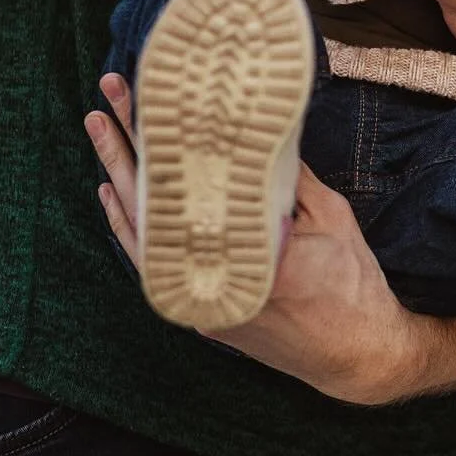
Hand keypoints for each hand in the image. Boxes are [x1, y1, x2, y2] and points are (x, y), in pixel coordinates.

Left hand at [85, 75, 455, 404]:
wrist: (354, 357)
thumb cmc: (354, 285)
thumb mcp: (332, 217)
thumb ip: (289, 176)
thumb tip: (258, 127)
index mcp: (247, 255)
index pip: (188, 188)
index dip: (161, 141)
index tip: (144, 101)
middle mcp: (211, 282)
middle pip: (149, 205)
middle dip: (124, 146)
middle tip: (106, 98)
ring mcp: (198, 301)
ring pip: (139, 233)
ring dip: (120, 178)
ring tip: (101, 130)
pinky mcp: (197, 309)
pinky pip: (151, 260)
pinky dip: (131, 223)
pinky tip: (116, 192)